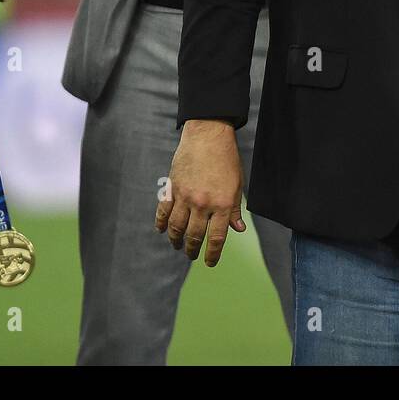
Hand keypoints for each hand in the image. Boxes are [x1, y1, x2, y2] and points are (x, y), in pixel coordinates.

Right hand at [155, 119, 246, 266]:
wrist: (208, 136)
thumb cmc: (226, 159)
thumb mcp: (237, 185)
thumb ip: (235, 209)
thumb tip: (237, 229)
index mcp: (223, 205)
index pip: (217, 238)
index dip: (213, 254)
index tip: (210, 262)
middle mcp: (203, 204)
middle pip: (194, 236)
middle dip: (192, 250)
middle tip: (191, 255)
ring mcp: (186, 197)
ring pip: (176, 227)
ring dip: (176, 240)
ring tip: (177, 245)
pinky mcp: (173, 188)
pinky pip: (163, 211)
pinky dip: (161, 223)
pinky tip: (161, 230)